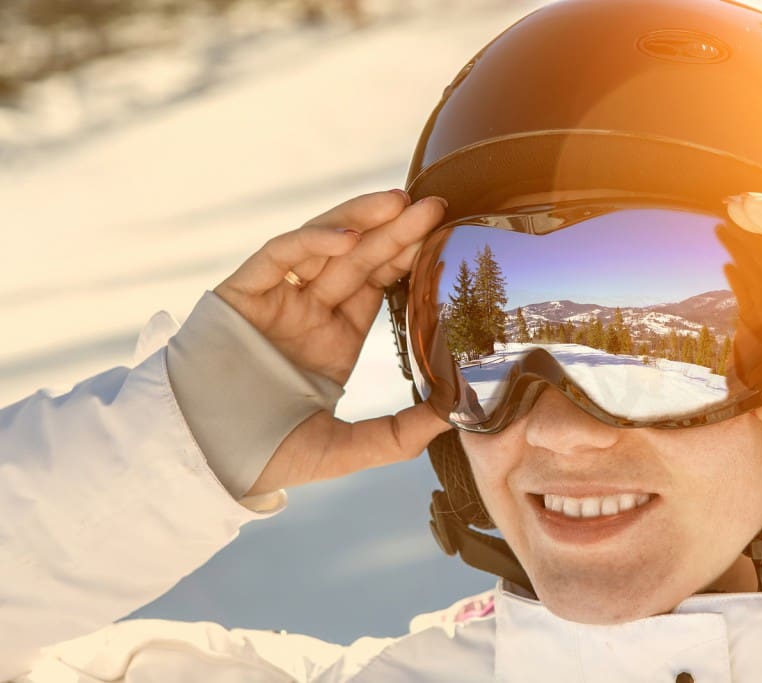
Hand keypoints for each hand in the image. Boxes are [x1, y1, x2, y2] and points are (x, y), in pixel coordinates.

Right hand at [214, 190, 451, 494]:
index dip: (408, 259)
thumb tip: (454, 417)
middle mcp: (309, 310)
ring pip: (324, 244)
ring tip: (401, 203)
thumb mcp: (346, 449)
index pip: (378, 283)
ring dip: (361, 220)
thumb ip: (398, 435)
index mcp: (335, 337)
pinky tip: (349, 236)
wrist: (202, 459)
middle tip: (435, 207)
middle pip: (360, 257)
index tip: (445, 240)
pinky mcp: (243, 292)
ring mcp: (277, 298)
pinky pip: (280, 254)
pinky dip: (313, 241)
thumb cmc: (266, 452)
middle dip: (396, 230)